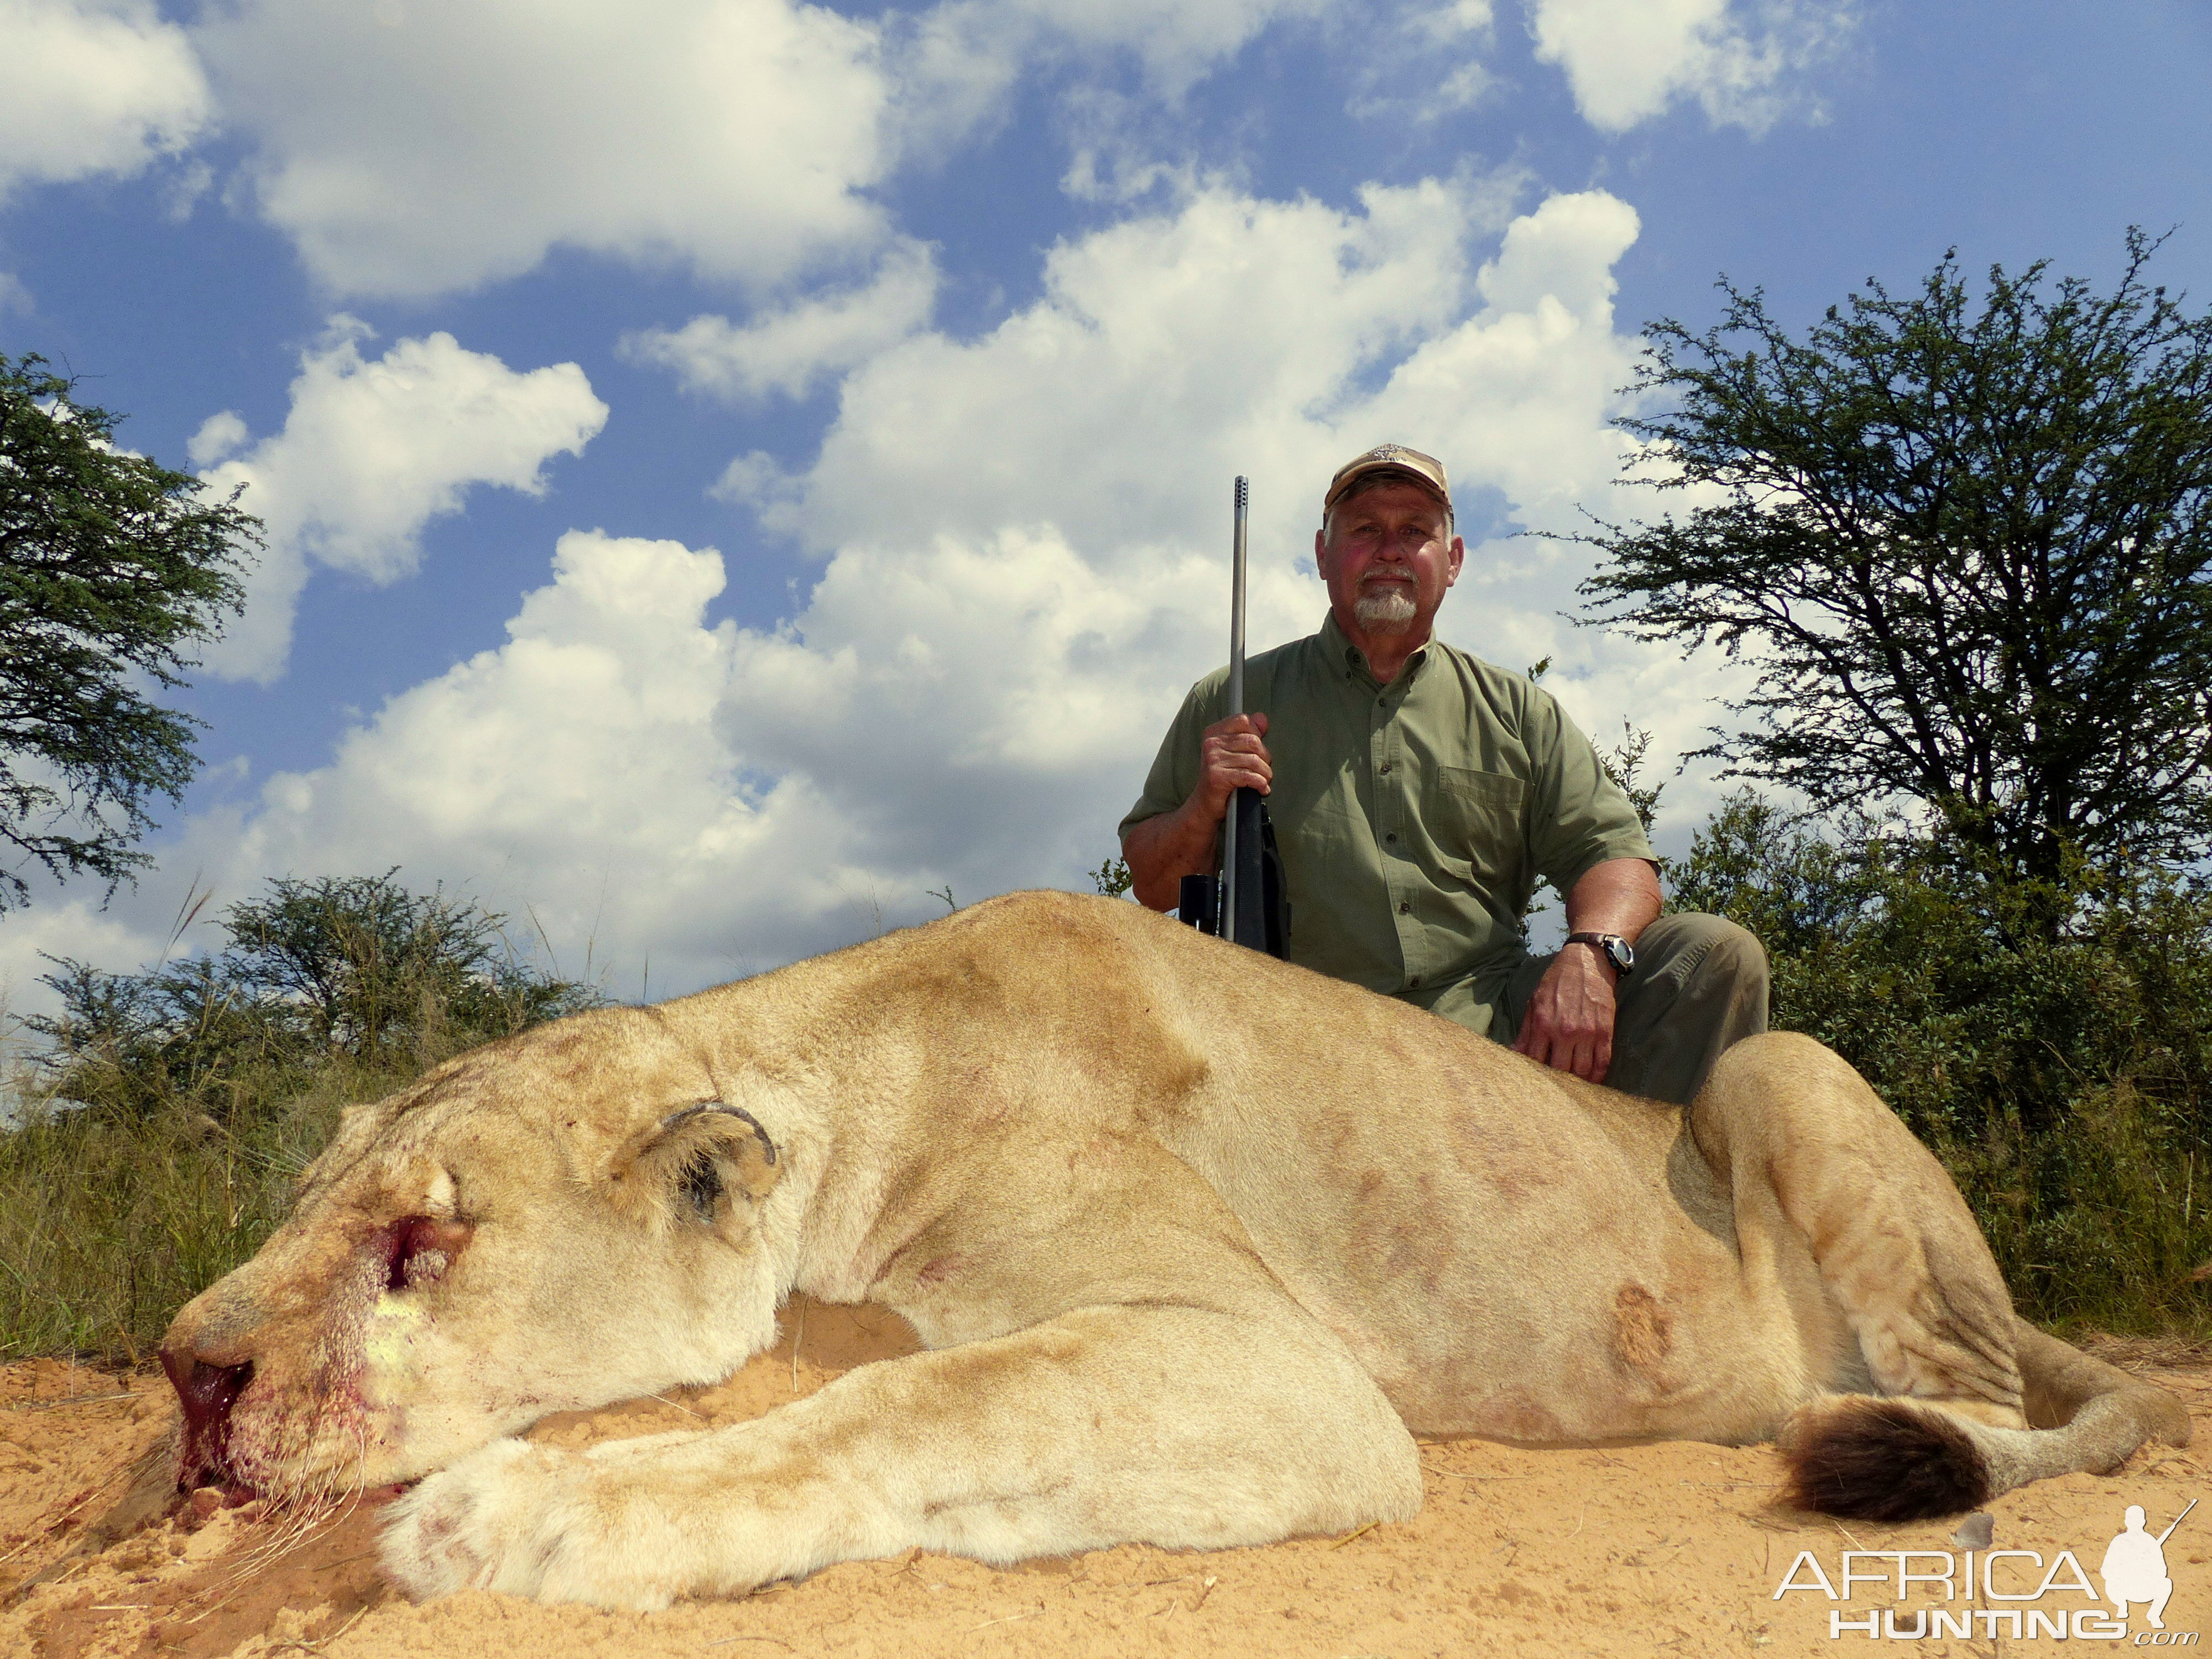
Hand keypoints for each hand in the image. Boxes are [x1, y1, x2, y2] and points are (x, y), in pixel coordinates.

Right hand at [1196, 712, 1270, 821]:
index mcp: (1213, 733)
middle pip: (1253, 741)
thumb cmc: (1222, 778)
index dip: (1257, 733)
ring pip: (1254, 760)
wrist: (1204, 804)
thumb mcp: (1233, 752)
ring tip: (1263, 780)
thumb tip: (1262, 718)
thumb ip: (1248, 733)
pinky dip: (1260, 783)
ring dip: (1265, 774)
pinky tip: (1262, 789)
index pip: (1243, 720)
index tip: (1257, 749)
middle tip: (1263, 769)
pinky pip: (1249, 776)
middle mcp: (1211, 743)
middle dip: (1265, 758)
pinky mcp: (1217, 777)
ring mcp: (1213, 760)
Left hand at [1511, 943, 1617, 1082]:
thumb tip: (1513, 1053)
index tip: (1535, 1080)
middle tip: (1555, 1086)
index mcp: (1543, 1024)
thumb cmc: (1557, 982)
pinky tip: (1591, 1080)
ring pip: (1582, 1071)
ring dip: (1577, 1082)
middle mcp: (1565, 1031)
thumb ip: (1526, 1031)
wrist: (1587, 962)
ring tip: (1572, 1085)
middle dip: (1557, 1081)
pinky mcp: (1605, 1031)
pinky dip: (1597, 1076)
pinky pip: (1602, 1062)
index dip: (1535, 1074)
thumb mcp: (1534, 1002)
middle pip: (1560, 1071)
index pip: (1536, 1061)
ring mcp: (1587, 1033)